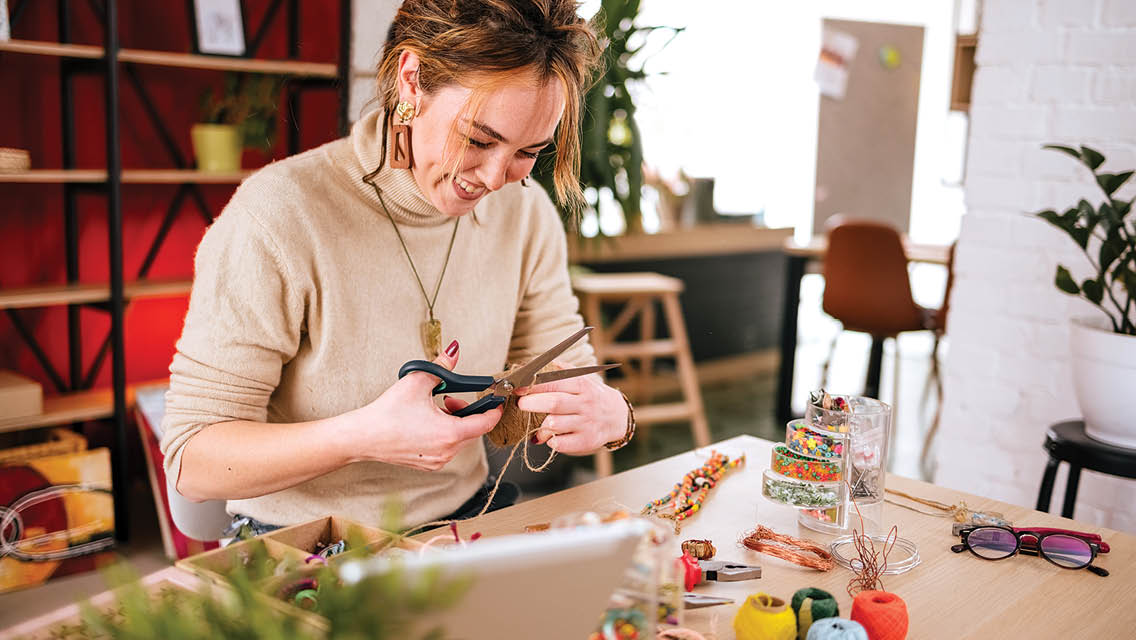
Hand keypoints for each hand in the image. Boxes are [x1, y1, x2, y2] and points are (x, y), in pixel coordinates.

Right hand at [342, 341, 501, 470]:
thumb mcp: (417, 382)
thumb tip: (454, 351)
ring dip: (454, 422)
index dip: (494, 410)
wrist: (363, 436)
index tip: (497, 400)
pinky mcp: (428, 464)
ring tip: (435, 408)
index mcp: (450, 433)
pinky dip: (444, 433)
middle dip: (466, 411)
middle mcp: (447, 452)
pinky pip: (446, 447)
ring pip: (459, 439)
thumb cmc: (388, 413)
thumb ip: (441, 366)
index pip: (486, 423)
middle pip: (472, 430)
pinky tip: (426, 422)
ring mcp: (437, 460)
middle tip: (449, 397)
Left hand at [516, 366, 627, 453]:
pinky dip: (551, 441)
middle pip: (554, 403)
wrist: (617, 416)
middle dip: (532, 403)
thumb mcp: (581, 378)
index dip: (534, 384)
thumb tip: (534, 364)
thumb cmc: (591, 396)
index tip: (519, 387)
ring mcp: (586, 423)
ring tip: (536, 424)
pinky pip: (561, 443)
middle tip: (521, 404)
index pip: (555, 382)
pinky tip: (550, 437)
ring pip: (555, 425)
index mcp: (582, 385)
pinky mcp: (586, 440)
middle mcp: (585, 404)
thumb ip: (560, 370)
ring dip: (540, 426)